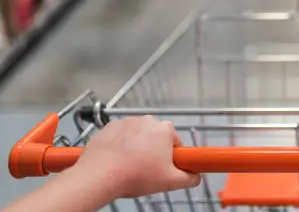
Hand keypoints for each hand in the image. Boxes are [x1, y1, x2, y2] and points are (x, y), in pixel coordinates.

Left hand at [73, 116, 200, 198]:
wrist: (99, 175)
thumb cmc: (134, 175)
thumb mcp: (170, 182)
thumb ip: (189, 178)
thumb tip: (195, 177)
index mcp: (164, 130)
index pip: (176, 142)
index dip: (172, 157)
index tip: (164, 167)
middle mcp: (147, 120)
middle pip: (157, 137)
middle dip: (154, 151)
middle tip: (147, 169)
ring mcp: (127, 121)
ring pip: (138, 136)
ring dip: (137, 147)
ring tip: (130, 166)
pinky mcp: (109, 126)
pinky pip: (120, 135)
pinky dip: (120, 145)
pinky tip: (117, 160)